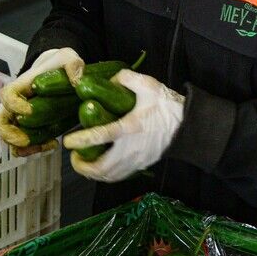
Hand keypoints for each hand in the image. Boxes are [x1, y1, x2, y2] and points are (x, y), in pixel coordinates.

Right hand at [0, 47, 80, 153]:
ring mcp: (21, 118)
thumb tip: (77, 81)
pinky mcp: (32, 128)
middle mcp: (16, 104)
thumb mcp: (69, 58)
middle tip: (27, 141)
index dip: (13, 104)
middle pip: (1, 122)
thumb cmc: (59, 65)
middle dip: (11, 135)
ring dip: (24, 147)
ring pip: (10, 137)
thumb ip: (73, 65)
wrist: (60, 71)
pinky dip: (35, 149)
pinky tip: (53, 144)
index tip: (28, 110)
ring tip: (47, 145)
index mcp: (21, 86)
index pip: (7, 95)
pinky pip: (25, 145)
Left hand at [63, 69, 184, 181]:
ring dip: (93, 173)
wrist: (188, 125)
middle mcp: (131, 149)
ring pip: (109, 176)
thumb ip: (126, 79)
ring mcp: (136, 160)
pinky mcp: (141, 165)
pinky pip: (118, 176)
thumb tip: (111, 80)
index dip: (82, 140)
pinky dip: (105, 175)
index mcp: (130, 128)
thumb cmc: (167, 106)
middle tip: (74, 156)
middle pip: (101, 168)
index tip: (68, 141)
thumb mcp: (148, 85)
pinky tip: (101, 167)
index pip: (101, 136)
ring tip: (84, 163)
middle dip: (82, 166)